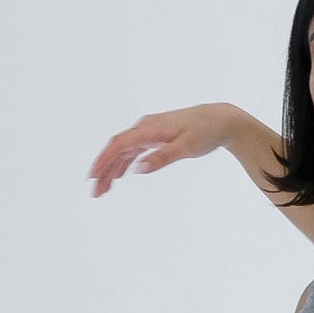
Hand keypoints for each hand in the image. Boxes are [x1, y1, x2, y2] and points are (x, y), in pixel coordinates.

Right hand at [89, 104, 238, 196]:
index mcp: (149, 129)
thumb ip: (162, 157)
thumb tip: (138, 169)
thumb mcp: (186, 148)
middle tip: (96, 192)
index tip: (93, 178)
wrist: (219, 120)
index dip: (104, 161)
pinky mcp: (155, 136)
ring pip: (124, 150)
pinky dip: (124, 162)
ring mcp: (149, 131)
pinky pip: (133, 150)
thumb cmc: (205, 132)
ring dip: (112, 168)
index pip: (119, 145)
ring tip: (104, 189)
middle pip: (117, 149)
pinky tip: (120, 175)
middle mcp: (145, 127)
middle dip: (103, 169)